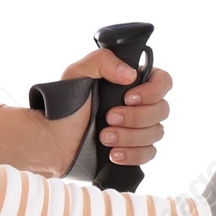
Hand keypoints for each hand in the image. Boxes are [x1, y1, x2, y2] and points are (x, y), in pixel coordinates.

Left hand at [42, 48, 172, 176]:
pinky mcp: (134, 149)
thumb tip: (130, 74)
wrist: (53, 138)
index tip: (128, 98)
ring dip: (130, 136)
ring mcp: (139, 128)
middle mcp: (139, 104)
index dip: (152, 91)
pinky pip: (149, 153)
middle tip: (109, 118)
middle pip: (162, 110)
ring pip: (156, 133)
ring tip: (104, 137)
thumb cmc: (65, 104)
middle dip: (135, 117)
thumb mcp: (77, 73)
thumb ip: (102, 61)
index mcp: (131, 81)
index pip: (162, 81)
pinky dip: (133, 154)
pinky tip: (114, 154)